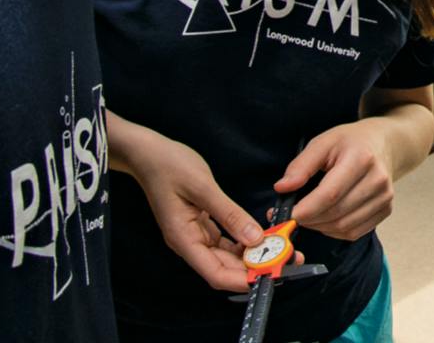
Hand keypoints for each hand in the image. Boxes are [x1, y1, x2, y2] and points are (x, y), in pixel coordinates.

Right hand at [123, 133, 265, 291]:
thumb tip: (255, 238)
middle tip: (285, 261)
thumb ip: (229, 214)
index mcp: (184, 239)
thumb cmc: (169, 166)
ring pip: (226, 257)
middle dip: (254, 269)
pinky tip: (259, 237)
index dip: (244, 279)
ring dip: (251, 256)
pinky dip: (242, 242)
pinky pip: (223, 242)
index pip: (216, 274)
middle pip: (224, 269)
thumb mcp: (203, 187)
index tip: (271, 274)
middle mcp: (188, 243)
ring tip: (278, 250)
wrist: (148, 153)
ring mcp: (194, 236)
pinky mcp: (199, 226)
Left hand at [279, 122, 396, 240]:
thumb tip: (282, 188)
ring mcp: (384, 197)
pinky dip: (335, 231)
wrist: (381, 144)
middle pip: (337, 213)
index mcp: (361, 158)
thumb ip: (301, 166)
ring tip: (310, 216)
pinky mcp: (386, 210)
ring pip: (345, 227)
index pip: (330, 194)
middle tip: (294, 215)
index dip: (306, 209)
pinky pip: (355, 233)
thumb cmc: (350, 142)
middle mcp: (377, 180)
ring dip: (321, 227)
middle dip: (310, 220)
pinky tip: (326, 219)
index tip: (288, 213)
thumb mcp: (322, 143)